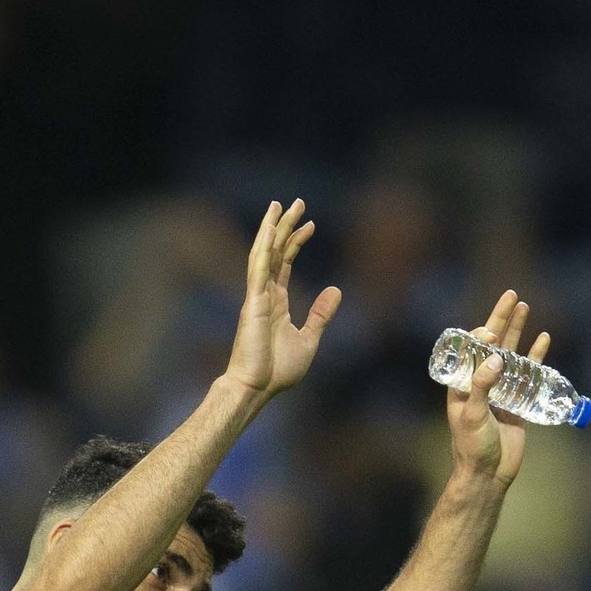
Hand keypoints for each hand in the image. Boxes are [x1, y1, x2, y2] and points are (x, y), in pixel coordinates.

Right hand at [219, 200, 339, 403]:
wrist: (258, 388)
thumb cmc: (278, 370)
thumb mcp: (310, 338)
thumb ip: (321, 314)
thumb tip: (336, 289)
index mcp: (277, 302)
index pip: (285, 263)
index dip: (296, 242)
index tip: (310, 225)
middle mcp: (265, 294)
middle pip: (276, 251)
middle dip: (285, 226)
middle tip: (296, 202)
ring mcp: (257, 296)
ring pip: (265, 253)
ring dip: (272, 228)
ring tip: (279, 205)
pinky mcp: (254, 302)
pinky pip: (259, 268)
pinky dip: (264, 246)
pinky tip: (269, 228)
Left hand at [445, 286, 545, 491]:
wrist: (488, 475)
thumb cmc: (472, 447)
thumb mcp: (473, 415)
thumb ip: (482, 386)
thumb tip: (496, 358)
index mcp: (463, 383)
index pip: (472, 349)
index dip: (482, 333)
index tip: (490, 327)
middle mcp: (481, 382)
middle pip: (493, 343)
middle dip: (502, 318)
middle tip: (511, 295)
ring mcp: (501, 389)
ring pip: (511, 353)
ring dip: (518, 330)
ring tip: (524, 306)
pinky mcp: (517, 400)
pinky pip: (528, 373)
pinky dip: (536, 355)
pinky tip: (543, 339)